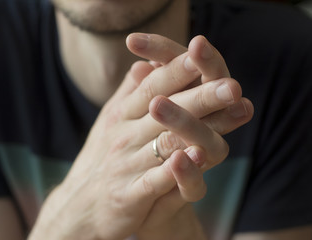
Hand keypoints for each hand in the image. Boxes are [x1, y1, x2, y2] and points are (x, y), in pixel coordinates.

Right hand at [29, 34, 252, 239]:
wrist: (79, 206)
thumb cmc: (103, 157)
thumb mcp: (111, 120)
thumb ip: (130, 94)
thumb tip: (143, 64)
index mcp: (121, 114)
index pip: (152, 85)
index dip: (177, 68)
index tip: (201, 51)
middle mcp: (124, 135)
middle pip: (165, 109)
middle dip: (200, 95)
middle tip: (231, 85)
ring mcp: (126, 165)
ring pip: (165, 142)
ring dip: (194, 127)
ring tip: (227, 112)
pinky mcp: (130, 196)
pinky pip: (156, 181)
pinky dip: (177, 171)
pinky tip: (198, 158)